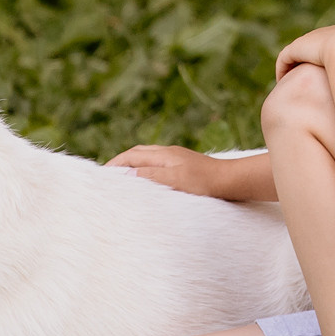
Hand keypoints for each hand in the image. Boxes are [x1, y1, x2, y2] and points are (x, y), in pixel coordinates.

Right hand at [106, 145, 229, 197]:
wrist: (232, 181)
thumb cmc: (205, 182)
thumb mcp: (174, 180)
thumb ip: (150, 176)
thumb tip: (127, 174)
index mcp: (164, 155)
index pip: (132, 157)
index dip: (115, 164)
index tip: (102, 175)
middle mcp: (169, 153)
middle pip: (138, 153)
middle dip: (121, 162)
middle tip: (109, 175)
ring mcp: (178, 159)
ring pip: (149, 158)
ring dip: (134, 165)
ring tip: (124, 177)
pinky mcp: (186, 166)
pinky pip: (159, 164)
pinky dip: (146, 169)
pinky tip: (150, 180)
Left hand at [275, 23, 334, 80]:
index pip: (333, 48)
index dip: (329, 63)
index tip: (327, 80)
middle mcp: (326, 34)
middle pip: (314, 49)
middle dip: (309, 63)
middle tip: (306, 84)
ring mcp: (310, 40)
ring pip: (298, 54)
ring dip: (293, 68)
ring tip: (289, 86)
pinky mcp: (297, 47)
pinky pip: (286, 59)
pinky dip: (283, 69)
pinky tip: (281, 81)